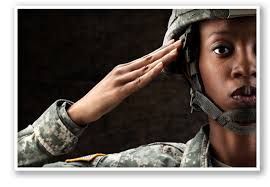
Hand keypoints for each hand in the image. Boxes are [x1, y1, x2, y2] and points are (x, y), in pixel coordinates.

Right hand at [68, 39, 182, 124]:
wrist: (85, 107)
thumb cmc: (102, 97)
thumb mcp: (117, 85)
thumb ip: (129, 80)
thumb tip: (142, 78)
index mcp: (123, 69)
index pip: (145, 58)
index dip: (159, 51)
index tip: (172, 45)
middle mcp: (123, 70)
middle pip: (148, 59)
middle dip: (164, 51)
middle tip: (179, 42)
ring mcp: (121, 80)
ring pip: (145, 68)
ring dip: (161, 59)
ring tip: (175, 51)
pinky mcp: (120, 91)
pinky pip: (139, 81)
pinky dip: (150, 73)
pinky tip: (160, 67)